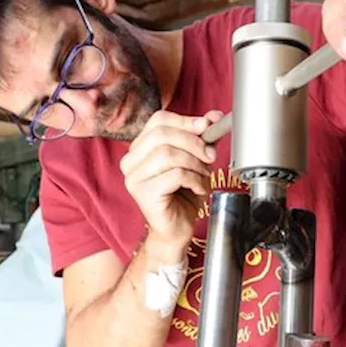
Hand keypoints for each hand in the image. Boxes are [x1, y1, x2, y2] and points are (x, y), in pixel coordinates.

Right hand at [120, 110, 221, 247]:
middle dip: (193, 142)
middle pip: (162, 134)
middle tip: (210, 156)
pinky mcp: (143, 193)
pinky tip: (198, 188)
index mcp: (140, 148)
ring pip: (168, 154)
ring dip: (194, 163)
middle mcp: (131, 161)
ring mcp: (134, 178)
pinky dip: (194, 179)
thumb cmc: (183, 196)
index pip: (159, 120)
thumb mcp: (196, 161)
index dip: (185, 120)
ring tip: (203, 176)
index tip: (207, 126)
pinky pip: (174, 174)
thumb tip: (214, 117)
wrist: (176, 229)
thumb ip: (201, 138)